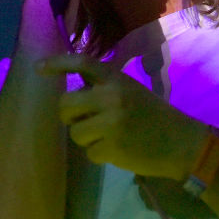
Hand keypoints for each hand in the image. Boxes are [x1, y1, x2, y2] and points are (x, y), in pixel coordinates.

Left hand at [38, 54, 208, 179]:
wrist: (181, 142)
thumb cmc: (155, 116)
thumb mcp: (131, 91)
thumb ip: (106, 89)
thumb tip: (74, 97)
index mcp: (116, 79)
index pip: (82, 62)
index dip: (57, 63)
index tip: (38, 68)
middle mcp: (111, 96)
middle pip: (66, 105)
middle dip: (69, 116)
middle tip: (82, 121)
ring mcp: (110, 122)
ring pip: (75, 132)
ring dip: (87, 138)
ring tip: (109, 137)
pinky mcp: (112, 147)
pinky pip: (89, 152)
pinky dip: (100, 155)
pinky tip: (118, 150)